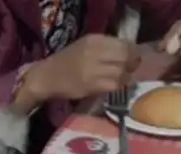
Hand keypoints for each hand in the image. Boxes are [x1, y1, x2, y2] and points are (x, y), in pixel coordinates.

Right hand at [25, 34, 140, 101]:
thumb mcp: (86, 46)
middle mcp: (94, 52)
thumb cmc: (68, 61)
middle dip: (132, 64)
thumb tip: (129, 52)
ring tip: (122, 77)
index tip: (132, 57)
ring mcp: (92, 69)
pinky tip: (114, 84)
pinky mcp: (91, 85)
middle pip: (125, 57)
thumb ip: (106, 47)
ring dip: (125, 76)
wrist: (48, 76)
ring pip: (121, 72)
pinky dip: (118, 85)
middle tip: (130, 68)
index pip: (124, 44)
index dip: (133, 51)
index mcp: (94, 40)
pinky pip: (114, 85)